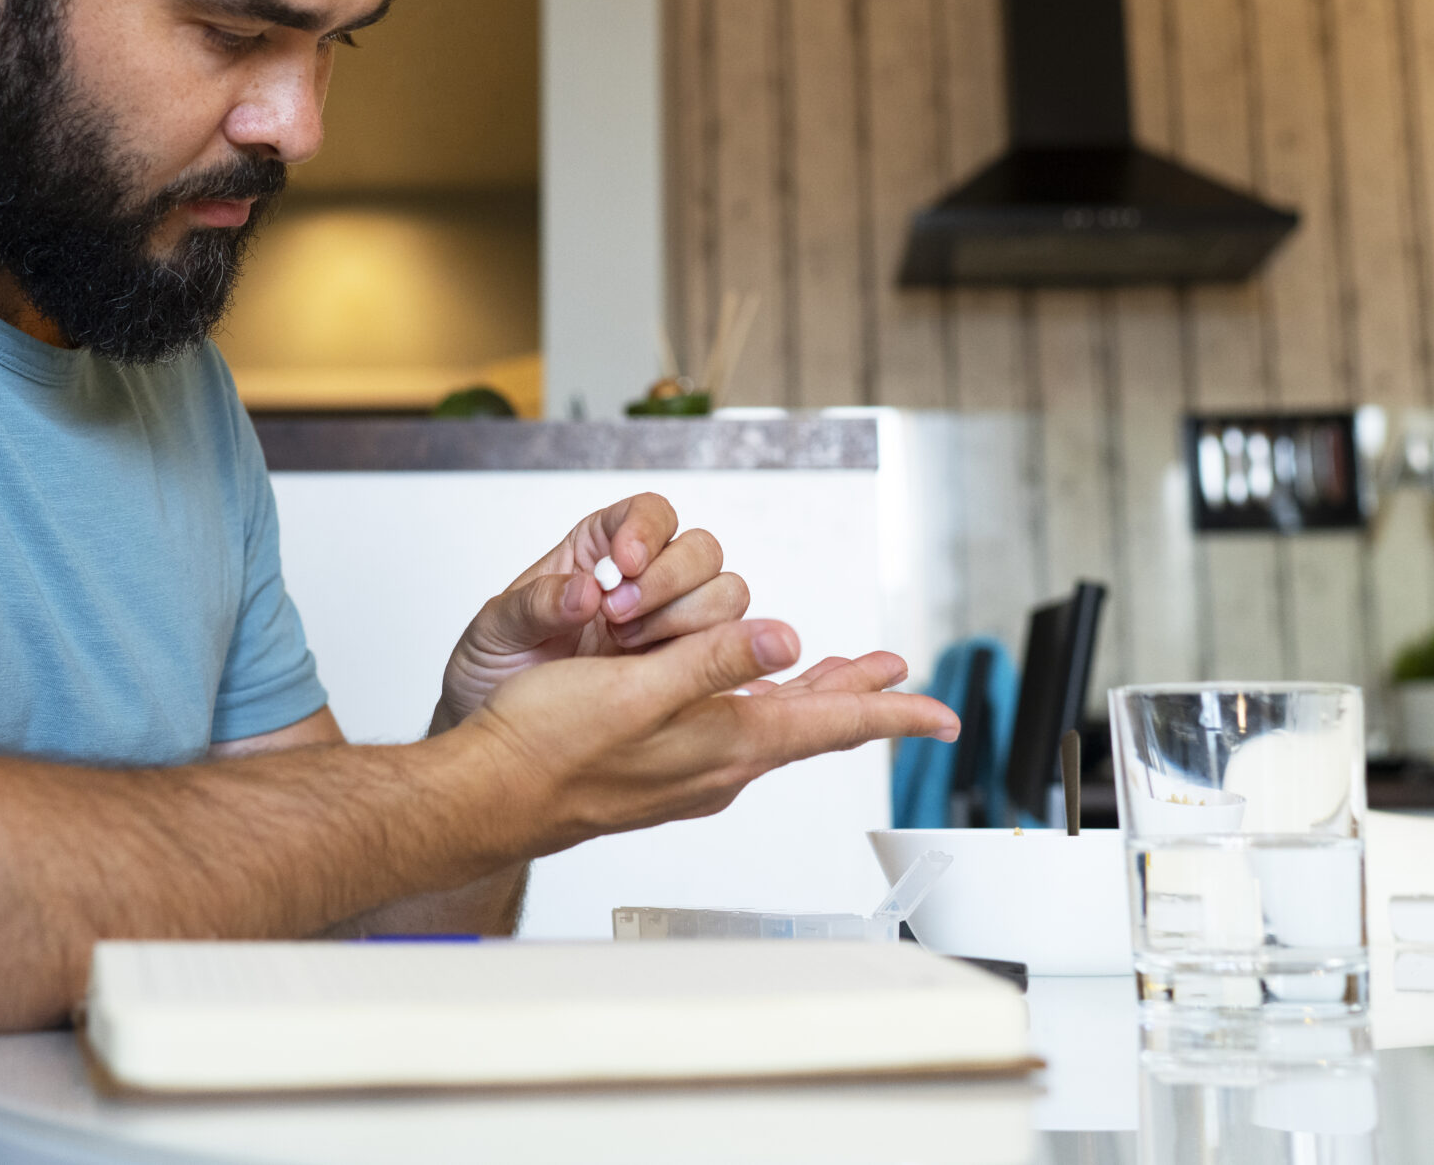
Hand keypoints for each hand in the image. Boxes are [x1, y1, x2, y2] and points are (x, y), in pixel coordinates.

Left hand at [433, 493, 750, 731]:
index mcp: (598, 550)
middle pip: (701, 551)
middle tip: (619, 617)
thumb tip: (583, 591)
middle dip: (669, 580)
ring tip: (629, 649)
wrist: (500, 742)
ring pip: (725, 595)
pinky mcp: (686, 671)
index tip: (626, 563)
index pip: (650, 514)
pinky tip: (670, 678)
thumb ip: (533, 605)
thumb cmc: (494, 670)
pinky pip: (728, 651)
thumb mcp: (494, 631)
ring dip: (689, 619)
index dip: (647, 530)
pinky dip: (712, 658)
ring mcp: (670, 627)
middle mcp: (644, 582)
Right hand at [460, 618, 959, 852]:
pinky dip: (763, 705)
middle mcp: (720, 764)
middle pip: (813, 724)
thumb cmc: (551, 743)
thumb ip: (715, 661)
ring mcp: (692, 771)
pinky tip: (754, 697)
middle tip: (902, 678)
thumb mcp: (640, 689)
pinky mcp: (663, 769)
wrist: (491, 792)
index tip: (942, 713)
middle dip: (859, 694)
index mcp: (726, 743)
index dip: (891, 712)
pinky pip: (735, 732)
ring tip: (846, 676)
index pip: (831, 724)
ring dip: (813, 696)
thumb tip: (787, 641)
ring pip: (775, 726)